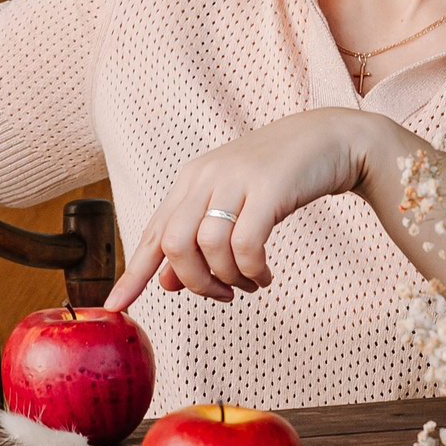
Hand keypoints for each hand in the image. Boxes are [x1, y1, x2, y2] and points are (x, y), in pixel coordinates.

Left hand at [103, 108, 412, 307]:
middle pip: (174, 244)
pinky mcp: (269, 187)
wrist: (329, 139)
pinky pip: (246, 244)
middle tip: (221, 295)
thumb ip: (197, 238)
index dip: (134, 273)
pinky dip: (252, 270)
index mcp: (191, 180)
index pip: (153, 232)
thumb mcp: (231, 204)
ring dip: (228, 280)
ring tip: (250, 284)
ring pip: (208, 247)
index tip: (115, 306)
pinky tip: (264, 275)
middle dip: (194, 282)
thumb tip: (166, 282)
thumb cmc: (278, 177)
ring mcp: (236, 179)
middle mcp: (207, 176)